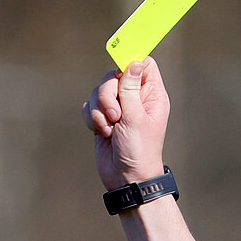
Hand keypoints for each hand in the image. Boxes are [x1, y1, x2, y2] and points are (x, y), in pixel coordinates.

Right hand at [83, 57, 169, 190]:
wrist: (126, 179)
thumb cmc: (139, 151)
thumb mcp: (136, 117)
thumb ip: (131, 88)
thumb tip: (134, 61)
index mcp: (152, 95)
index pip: (143, 64)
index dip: (130, 61)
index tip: (119, 68)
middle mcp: (135, 98)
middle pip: (115, 75)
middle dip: (108, 94)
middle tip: (116, 115)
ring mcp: (118, 108)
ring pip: (99, 91)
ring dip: (99, 110)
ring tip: (109, 129)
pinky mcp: (103, 118)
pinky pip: (89, 106)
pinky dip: (92, 118)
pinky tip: (102, 132)